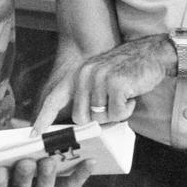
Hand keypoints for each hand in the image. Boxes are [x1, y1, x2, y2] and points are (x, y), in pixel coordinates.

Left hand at [35, 34, 174, 129]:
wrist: (152, 53)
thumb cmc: (127, 71)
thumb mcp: (100, 78)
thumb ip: (87, 95)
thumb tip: (79, 122)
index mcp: (77, 75)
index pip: (55, 98)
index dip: (44, 118)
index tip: (34, 133)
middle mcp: (84, 75)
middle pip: (80, 117)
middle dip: (98, 119)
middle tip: (113, 106)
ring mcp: (99, 79)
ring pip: (100, 118)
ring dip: (115, 114)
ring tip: (124, 97)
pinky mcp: (115, 84)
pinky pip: (117, 114)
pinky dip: (127, 110)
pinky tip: (132, 96)